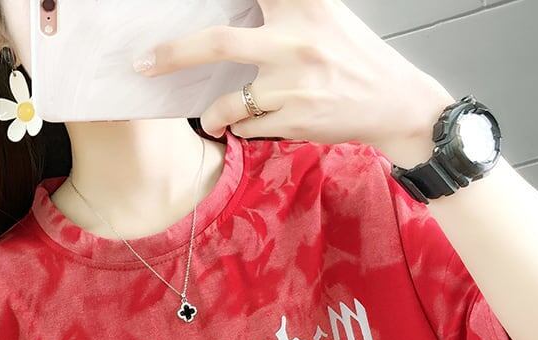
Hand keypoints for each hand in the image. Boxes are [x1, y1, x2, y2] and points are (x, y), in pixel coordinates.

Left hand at [133, 0, 455, 166]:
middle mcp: (294, 41)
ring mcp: (292, 85)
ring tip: (212, 119)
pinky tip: (255, 125)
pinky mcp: (293, 120)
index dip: (205, 7)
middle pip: (217, 44)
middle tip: (142, 64)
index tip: (167, 5)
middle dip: (172, 55)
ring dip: (213, 115)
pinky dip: (243, 128)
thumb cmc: (355, 59)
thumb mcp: (325, 17)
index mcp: (303, 5)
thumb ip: (283, 9)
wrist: (395, 103)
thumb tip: (238, 16)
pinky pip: (248, 127)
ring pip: (229, 103)